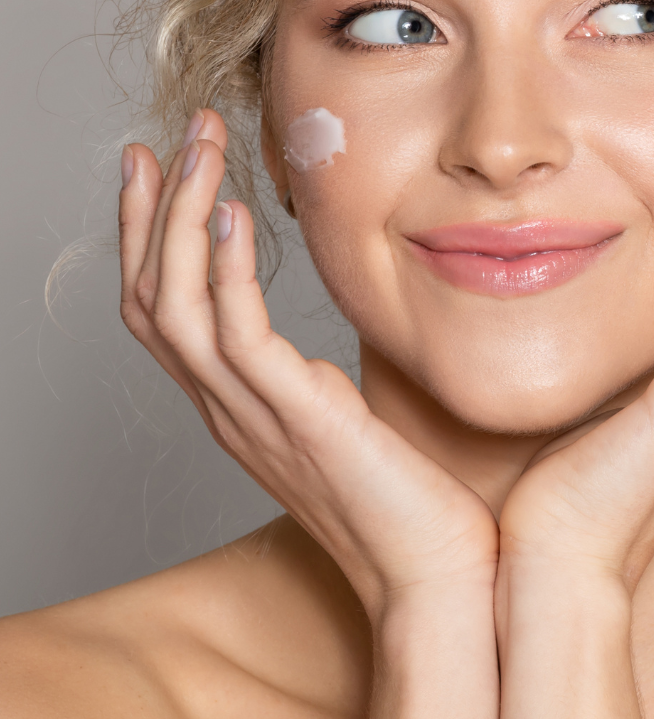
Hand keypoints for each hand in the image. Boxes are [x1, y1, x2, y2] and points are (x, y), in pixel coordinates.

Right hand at [118, 111, 497, 622]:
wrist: (438, 579)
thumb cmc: (410, 506)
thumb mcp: (350, 426)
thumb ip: (325, 387)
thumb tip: (338, 353)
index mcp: (239, 411)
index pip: (165, 314)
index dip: (153, 241)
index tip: (163, 169)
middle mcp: (229, 413)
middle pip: (149, 302)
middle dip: (150, 213)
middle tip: (167, 139)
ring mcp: (253, 419)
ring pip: (175, 307)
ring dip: (179, 219)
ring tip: (199, 148)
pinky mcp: (296, 421)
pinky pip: (237, 336)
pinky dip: (226, 270)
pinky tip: (235, 214)